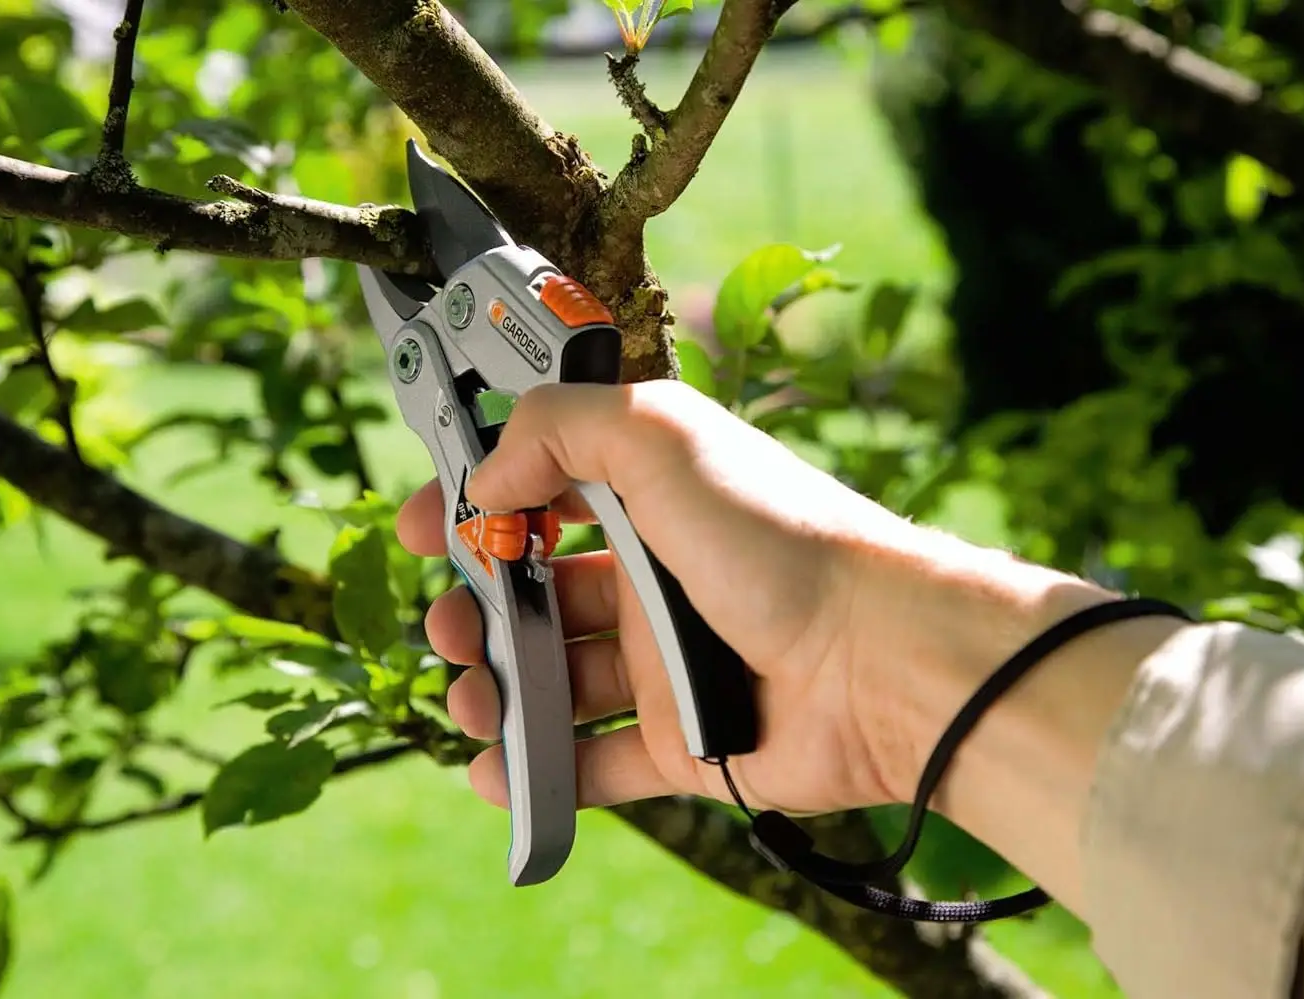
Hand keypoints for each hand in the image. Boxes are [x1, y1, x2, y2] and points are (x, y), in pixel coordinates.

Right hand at [396, 380, 1106, 817]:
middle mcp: (654, 578)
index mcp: (650, 500)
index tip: (425, 529)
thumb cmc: (781, 540)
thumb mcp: (664, 438)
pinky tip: (496, 770)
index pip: (540, 491)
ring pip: (555, 680)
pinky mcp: (681, 746)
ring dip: (497, 689)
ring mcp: (665, 666)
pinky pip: (594, 764)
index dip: (476, 506)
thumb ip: (562, 428)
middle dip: (476, 608)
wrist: (877, 661)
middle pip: (535, 593)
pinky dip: (540, 770)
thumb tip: (489, 476)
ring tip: (475, 698)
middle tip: (454, 627)